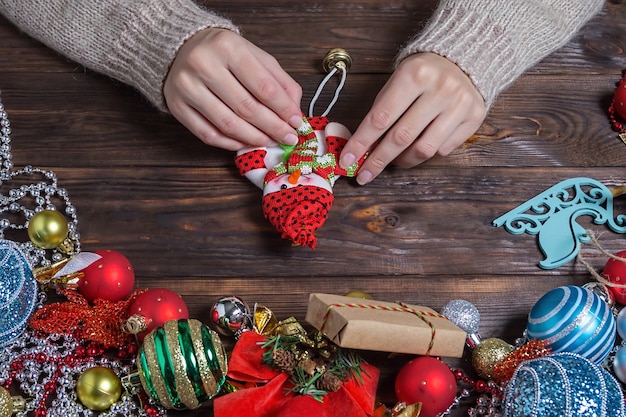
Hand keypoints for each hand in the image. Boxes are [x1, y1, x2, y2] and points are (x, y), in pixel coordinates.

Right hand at [163, 28, 302, 150]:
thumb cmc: (224, 53)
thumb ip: (279, 81)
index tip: (297, 123)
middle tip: (288, 137)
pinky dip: (231, 143)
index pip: (264, 87)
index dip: (284, 110)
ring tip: (271, 141)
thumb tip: (295, 112)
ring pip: (228, 124)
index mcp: (228, 47)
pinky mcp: (176, 106)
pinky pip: (208, 134)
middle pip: (246, 108)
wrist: (182, 47)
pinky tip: (246, 143)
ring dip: (254, 139)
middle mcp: (203, 65)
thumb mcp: (255, 56)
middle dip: (273, 127)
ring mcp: (187, 87)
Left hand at [339, 52, 486, 183]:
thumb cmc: (421, 75)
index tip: (347, 161)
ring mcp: (460, 104)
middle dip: (378, 160)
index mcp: (414, 74)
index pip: (381, 118)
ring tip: (393, 161)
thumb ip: (381, 112)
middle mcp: (440, 88)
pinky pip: (444, 149)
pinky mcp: (475, 117)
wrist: (462, 60)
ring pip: (424, 149)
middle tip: (364, 175)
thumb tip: (362, 149)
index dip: (361, 143)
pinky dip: (426, 153)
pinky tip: (419, 147)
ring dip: (403, 161)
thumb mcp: (397, 81)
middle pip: (401, 137)